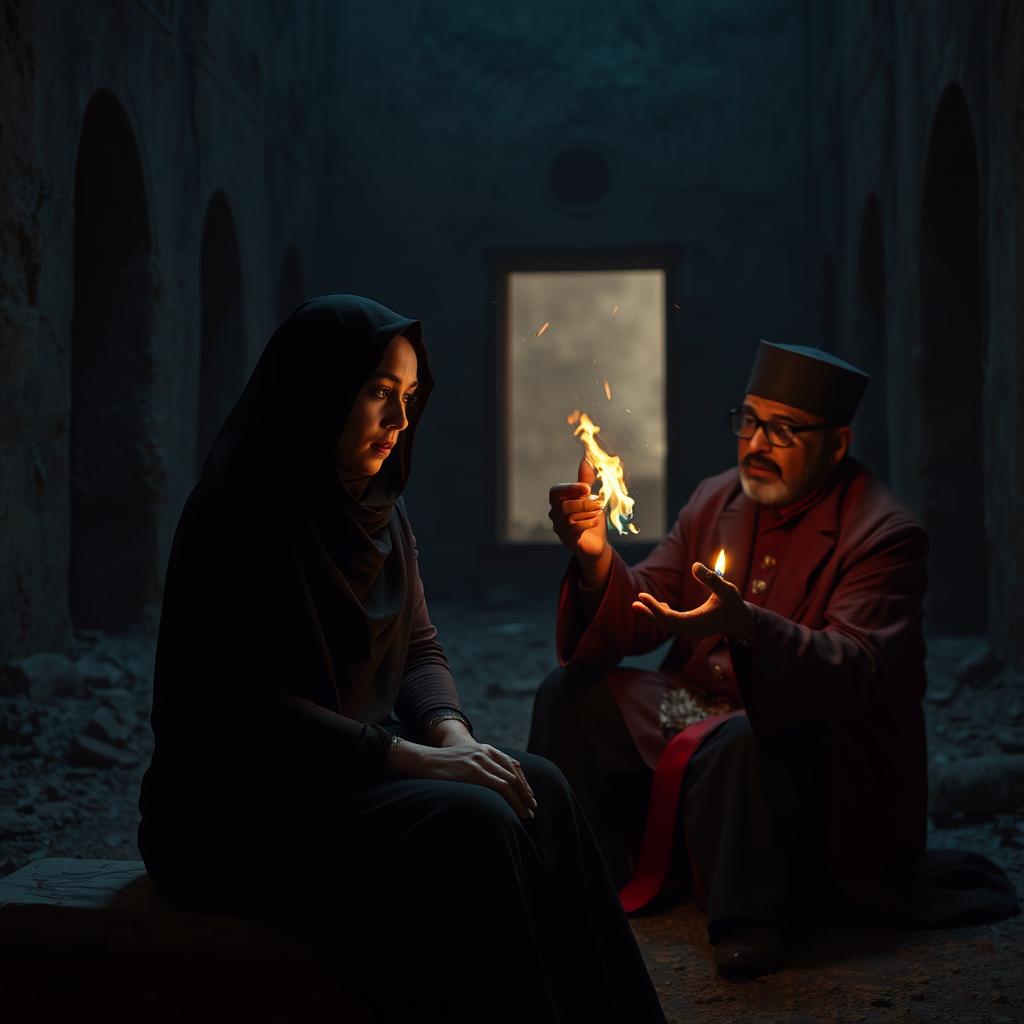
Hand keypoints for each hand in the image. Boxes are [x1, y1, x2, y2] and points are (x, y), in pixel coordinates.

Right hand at [390, 738, 537, 819]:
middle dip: (525, 792)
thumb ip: (479, 766)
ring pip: (510, 781)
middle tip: (533, 807)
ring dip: (521, 799)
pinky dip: (512, 799)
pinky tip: (515, 810)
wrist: (425, 760)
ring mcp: (481, 761)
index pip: (513, 766)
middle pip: (515, 773)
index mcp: (486, 749)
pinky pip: (500, 786)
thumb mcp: (466, 760)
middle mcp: (487, 752)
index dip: (523, 782)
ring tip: (527, 813)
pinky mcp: (475, 772)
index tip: (529, 796)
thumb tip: (491, 783)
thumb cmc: (443, 765)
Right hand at [548, 458, 609, 568]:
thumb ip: (585, 480)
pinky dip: (587, 523)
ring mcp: (559, 528)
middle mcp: (555, 514)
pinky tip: (595, 521)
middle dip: (584, 503)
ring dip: (587, 513)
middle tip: (599, 502)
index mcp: (558, 500)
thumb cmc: (590, 515)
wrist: (596, 541)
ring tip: (599, 511)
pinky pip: (575, 530)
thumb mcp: (590, 496)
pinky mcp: (568, 540)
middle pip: (564, 506)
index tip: (587, 488)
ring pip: (570, 518)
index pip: (556, 491)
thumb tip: (585, 459)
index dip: (570, 488)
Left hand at [631, 561, 753, 640]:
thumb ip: (712, 579)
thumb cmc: (734, 605)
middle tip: (634, 603)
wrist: (742, 622)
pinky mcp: (691, 629)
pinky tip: (659, 604)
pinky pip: (673, 623)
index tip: (642, 596)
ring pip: (667, 624)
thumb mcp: (726, 590)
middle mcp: (691, 630)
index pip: (669, 618)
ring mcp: (690, 631)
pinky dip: (663, 615)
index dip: (654, 608)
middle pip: (664, 624)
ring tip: (639, 603)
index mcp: (697, 623)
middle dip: (649, 614)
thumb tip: (695, 565)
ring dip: (653, 614)